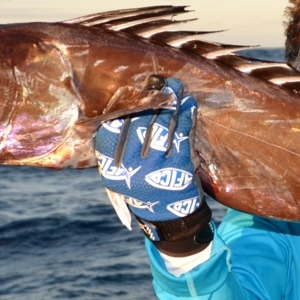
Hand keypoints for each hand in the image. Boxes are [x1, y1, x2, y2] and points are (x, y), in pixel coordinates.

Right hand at [94, 78, 211, 252]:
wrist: (170, 219)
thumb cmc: (144, 187)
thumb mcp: (123, 172)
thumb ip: (120, 146)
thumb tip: (123, 103)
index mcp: (111, 169)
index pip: (111, 129)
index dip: (122, 106)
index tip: (132, 89)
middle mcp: (129, 169)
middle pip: (138, 122)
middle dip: (149, 97)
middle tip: (158, 80)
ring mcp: (154, 169)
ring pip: (161, 125)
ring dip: (170, 102)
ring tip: (176, 87)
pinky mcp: (178, 169)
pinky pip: (181, 134)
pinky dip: (185, 116)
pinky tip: (188, 104)